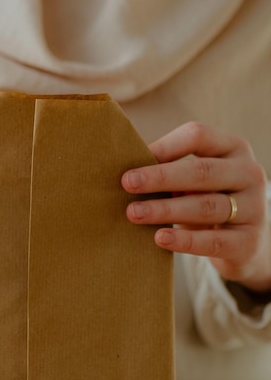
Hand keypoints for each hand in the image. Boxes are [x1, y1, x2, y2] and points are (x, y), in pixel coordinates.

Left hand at [121, 122, 270, 292]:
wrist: (244, 243)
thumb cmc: (206, 201)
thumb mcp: (194, 180)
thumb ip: (169, 169)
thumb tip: (124, 168)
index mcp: (233, 148)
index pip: (198, 136)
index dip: (165, 147)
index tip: (132, 163)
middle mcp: (249, 173)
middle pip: (202, 171)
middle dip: (161, 177)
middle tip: (127, 184)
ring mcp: (254, 208)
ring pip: (206, 206)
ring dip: (165, 209)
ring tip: (134, 213)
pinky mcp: (249, 242)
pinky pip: (214, 241)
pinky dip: (185, 241)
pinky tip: (160, 238)